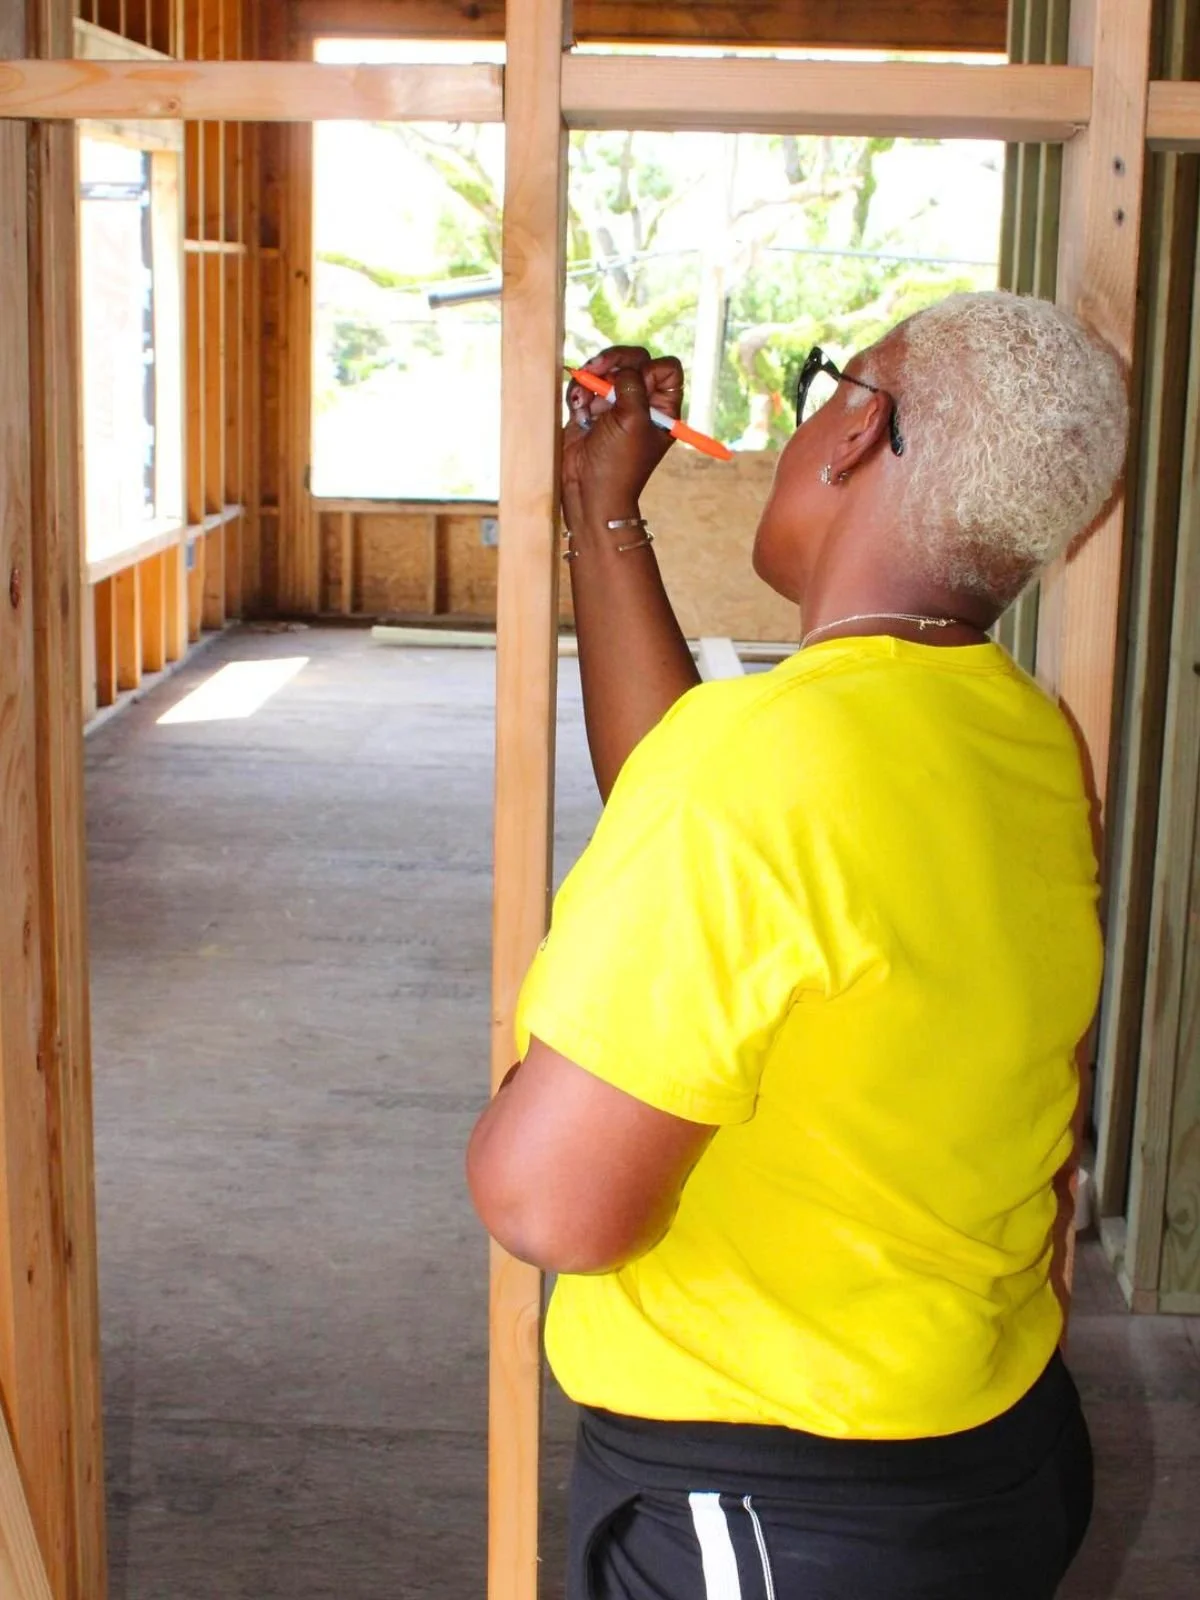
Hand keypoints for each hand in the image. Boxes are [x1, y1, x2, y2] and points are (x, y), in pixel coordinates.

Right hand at [562, 346, 683, 536]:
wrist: (588, 492)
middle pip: (634, 361)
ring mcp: (615, 406)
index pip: (666, 369)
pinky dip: (578, 394)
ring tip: (584, 401)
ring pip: (605, 371)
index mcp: (663, 408)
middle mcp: (641, 403)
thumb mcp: (633, 420)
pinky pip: (585, 387)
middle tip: (596, 368)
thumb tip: (622, 367)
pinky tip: (577, 410)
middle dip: (614, 362)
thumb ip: (632, 385)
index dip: (649, 369)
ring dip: (591, 381)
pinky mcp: (590, 411)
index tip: (634, 383)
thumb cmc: (618, 464)